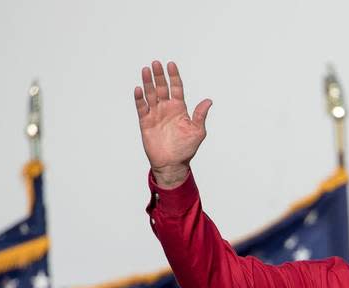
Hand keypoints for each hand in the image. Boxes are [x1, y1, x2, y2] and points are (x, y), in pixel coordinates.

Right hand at [133, 60, 211, 187]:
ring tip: (146, 70)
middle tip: (156, 63)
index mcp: (179, 108)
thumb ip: (200, 115)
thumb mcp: (197, 132)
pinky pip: (142, 108)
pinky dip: (139, 99)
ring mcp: (155, 114)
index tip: (171, 65)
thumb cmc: (186, 149)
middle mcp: (166, 108)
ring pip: (150, 94)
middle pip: (161, 87)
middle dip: (159, 75)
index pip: (176, 88)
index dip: (174, 76)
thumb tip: (209, 101)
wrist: (172, 164)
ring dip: (148, 82)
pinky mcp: (146, 122)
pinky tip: (139, 89)